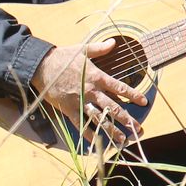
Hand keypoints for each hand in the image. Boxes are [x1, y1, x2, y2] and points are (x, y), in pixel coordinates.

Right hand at [30, 39, 146, 146]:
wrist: (41, 67)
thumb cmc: (63, 57)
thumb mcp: (83, 49)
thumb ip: (100, 48)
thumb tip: (113, 42)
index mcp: (97, 77)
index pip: (119, 87)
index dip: (133, 95)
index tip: (144, 102)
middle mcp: (91, 91)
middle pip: (113, 107)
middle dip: (127, 119)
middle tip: (138, 129)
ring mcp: (80, 102)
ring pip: (99, 119)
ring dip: (112, 130)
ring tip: (123, 140)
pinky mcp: (69, 110)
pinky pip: (81, 125)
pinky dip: (89, 135)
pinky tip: (98, 144)